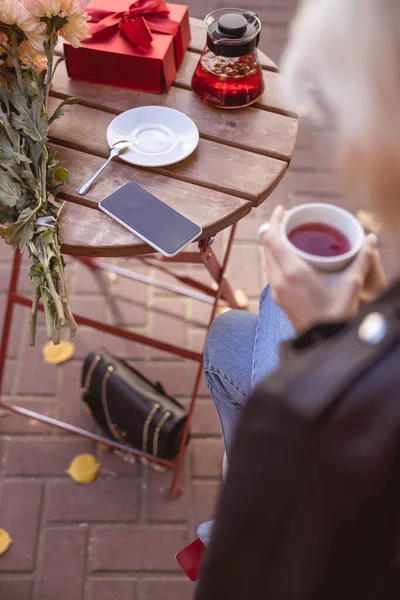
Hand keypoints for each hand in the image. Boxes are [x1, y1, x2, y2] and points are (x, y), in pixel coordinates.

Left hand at [261, 206, 386, 332]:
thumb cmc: (336, 316)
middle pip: (267, 246)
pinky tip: (291, 259)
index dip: (273, 220)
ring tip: (290, 237)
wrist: (322, 344)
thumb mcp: (351, 286)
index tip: (282, 210)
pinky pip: (271, 272)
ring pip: (268, 259)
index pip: (271, 237)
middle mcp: (278, 279)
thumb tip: (370, 240)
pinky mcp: (277, 299)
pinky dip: (277, 259)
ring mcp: (275, 290)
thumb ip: (361, 261)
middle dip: (275, 229)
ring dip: (275, 245)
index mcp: (292, 271)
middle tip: (289, 220)